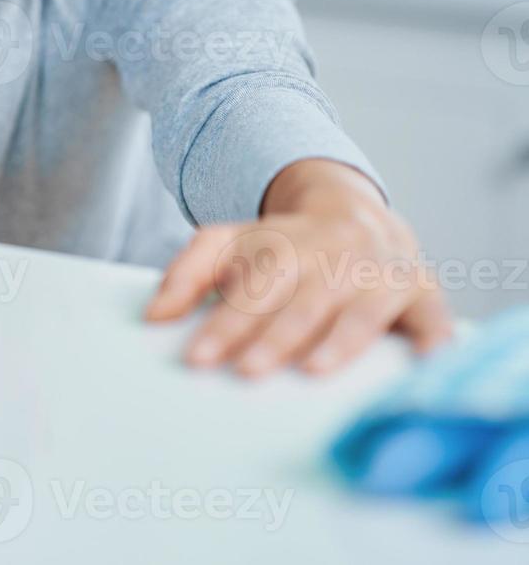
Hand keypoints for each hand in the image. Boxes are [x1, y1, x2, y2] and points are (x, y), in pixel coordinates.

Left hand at [144, 191, 453, 377]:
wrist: (357, 213)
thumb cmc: (284, 246)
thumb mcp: (231, 243)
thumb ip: (189, 272)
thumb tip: (152, 314)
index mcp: (284, 244)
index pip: (253, 284)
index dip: (226, 321)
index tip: (197, 357)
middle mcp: (334, 257)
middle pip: (301, 300)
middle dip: (273, 336)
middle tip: (244, 371)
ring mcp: (380, 276)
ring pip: (358, 312)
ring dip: (336, 343)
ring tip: (310, 371)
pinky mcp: (423, 295)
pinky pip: (432, 320)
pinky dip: (433, 343)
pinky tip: (427, 365)